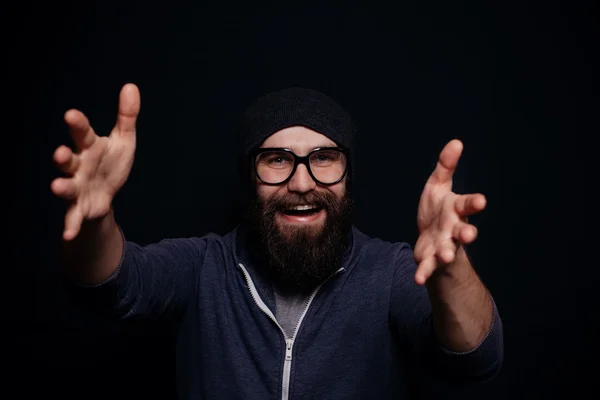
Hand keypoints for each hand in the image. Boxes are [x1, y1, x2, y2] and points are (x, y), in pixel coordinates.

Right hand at [50, 83, 140, 240]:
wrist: (106, 194)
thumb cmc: (111, 163)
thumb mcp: (123, 140)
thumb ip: (126, 116)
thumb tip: (131, 86)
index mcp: (89, 147)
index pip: (82, 133)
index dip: (77, 125)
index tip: (71, 114)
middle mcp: (78, 166)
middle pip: (68, 160)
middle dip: (63, 157)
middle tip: (60, 153)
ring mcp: (77, 187)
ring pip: (66, 187)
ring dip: (61, 187)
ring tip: (57, 187)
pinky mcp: (79, 208)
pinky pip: (73, 217)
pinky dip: (70, 226)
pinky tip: (67, 236)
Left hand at [413, 139, 485, 284]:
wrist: (431, 240)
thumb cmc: (437, 210)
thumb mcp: (438, 186)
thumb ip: (446, 167)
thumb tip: (456, 142)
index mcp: (455, 210)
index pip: (467, 205)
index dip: (474, 203)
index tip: (481, 201)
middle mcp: (453, 229)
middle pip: (463, 231)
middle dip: (467, 233)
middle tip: (470, 235)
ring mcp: (444, 246)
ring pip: (448, 250)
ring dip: (446, 253)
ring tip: (444, 255)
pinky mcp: (431, 260)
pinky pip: (428, 268)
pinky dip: (423, 273)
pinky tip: (417, 280)